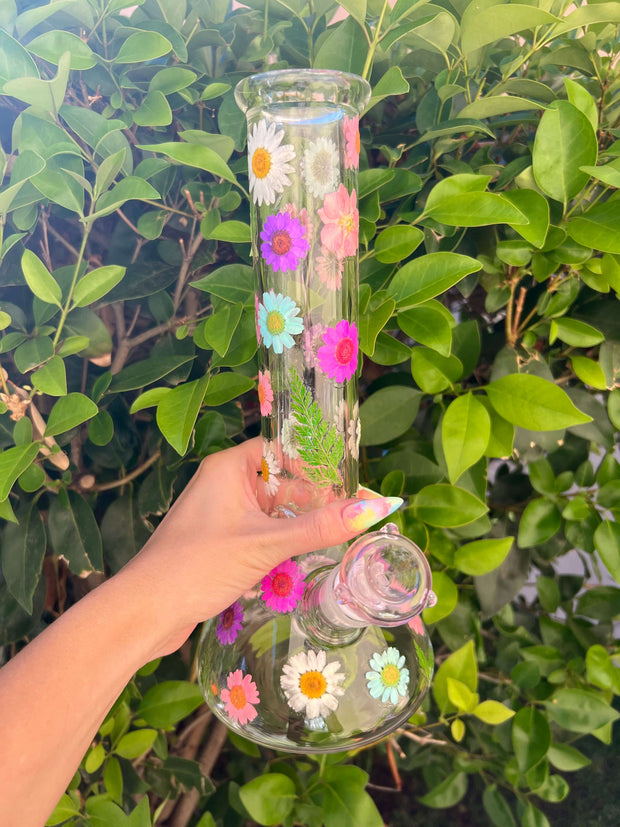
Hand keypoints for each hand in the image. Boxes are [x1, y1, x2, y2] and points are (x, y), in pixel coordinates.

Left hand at [123, 438, 401, 656]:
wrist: (145, 612)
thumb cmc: (198, 565)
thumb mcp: (265, 544)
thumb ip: (319, 527)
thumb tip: (374, 508)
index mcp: (230, 467)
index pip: (284, 451)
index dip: (319, 465)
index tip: (353, 485)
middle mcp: (225, 484)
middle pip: (282, 484)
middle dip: (316, 502)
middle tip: (356, 518)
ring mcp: (221, 515)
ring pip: (273, 513)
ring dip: (300, 527)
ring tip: (340, 541)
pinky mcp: (219, 543)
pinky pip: (260, 535)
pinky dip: (282, 545)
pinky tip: (306, 561)